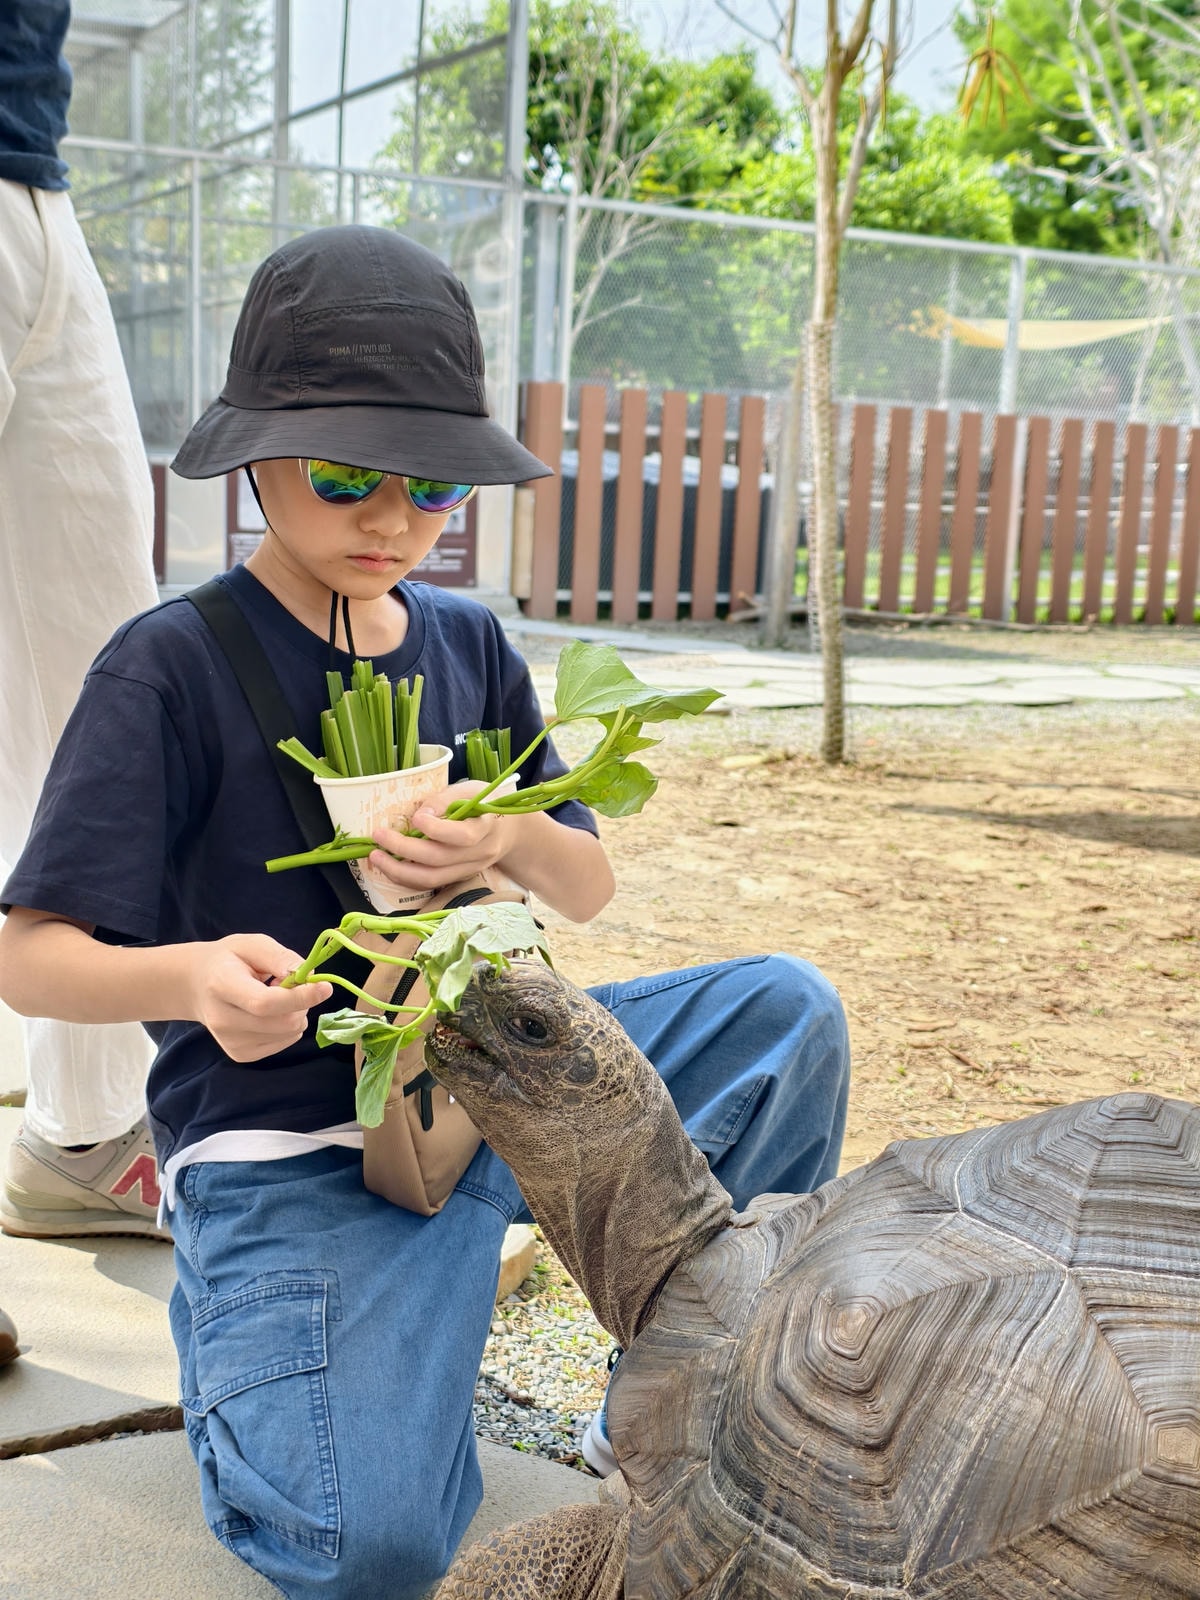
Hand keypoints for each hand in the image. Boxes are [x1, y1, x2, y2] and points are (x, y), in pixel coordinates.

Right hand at [188, 934, 332, 1061]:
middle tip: (292, 984)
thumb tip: (310, 975)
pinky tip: (271, 1013)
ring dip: (296, 1014)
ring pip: (287, 1034)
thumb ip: (280, 957)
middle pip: (281, 1023)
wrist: (196, 986)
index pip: (265, 1003)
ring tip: (276, 996)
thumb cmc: (228, 960)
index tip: (325, 987)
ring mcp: (230, 1042)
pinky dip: (288, 1027)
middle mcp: (223, 1019)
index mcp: (222, 985)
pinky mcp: (240, 1055)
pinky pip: (283, 1042)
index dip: (300, 998)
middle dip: (302, 1003)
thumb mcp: (252, 944)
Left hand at [367, 780, 514, 892]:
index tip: (415, 818)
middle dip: (404, 850)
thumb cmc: (486, 805)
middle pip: (439, 860)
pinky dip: (406, 877)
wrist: (508, 832)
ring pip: (432, 879)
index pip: (463, 836)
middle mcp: (479, 854)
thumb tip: (420, 814)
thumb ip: (446, 799)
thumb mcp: (471, 791)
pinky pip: (430, 884)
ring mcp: (468, 870)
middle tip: (378, 836)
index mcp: (486, 827)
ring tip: (376, 856)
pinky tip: (389, 865)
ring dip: (399, 871)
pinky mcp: (458, 878)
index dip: (437, 829)